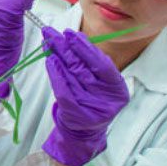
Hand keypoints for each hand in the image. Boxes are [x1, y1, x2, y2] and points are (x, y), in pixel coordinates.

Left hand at [41, 27, 129, 165]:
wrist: (84, 132)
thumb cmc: (91, 99)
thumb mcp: (97, 82)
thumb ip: (90, 63)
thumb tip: (73, 38)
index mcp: (118, 89)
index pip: (103, 65)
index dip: (86, 48)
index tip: (71, 34)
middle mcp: (108, 101)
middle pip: (84, 69)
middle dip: (66, 48)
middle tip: (52, 33)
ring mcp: (92, 110)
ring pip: (72, 78)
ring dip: (58, 57)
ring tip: (48, 42)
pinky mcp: (76, 116)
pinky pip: (63, 91)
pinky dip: (56, 75)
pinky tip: (50, 61)